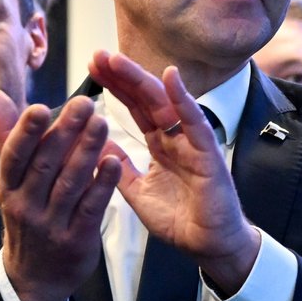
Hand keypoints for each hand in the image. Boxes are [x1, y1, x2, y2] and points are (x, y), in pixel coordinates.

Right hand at [0, 89, 120, 300]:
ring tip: (102, 123)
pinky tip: (115, 162)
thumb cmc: (26, 216)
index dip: (25, 133)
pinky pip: (90, 208)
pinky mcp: (76, 239)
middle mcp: (24, 205)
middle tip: (84, 105)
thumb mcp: (10, 180)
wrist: (34, 277)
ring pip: (69, 184)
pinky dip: (103, 185)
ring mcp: (50, 224)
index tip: (39, 107)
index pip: (14, 156)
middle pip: (44, 166)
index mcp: (7, 187)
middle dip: (64, 134)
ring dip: (86, 152)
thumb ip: (6, 135)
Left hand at [89, 51, 260, 292]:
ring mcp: (192, 143)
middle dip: (123, 76)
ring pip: (165, 104)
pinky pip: (195, 123)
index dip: (115, 87)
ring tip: (117, 59)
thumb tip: (98, 147)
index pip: (134, 109)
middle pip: (146, 99)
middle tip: (98, 54)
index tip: (93, 67)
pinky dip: (183, 100)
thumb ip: (119, 169)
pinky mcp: (208, 155)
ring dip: (142, 80)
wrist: (207, 246)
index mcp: (160, 145)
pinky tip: (170, 77)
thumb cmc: (179, 219)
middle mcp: (176, 138)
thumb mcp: (137, 193)